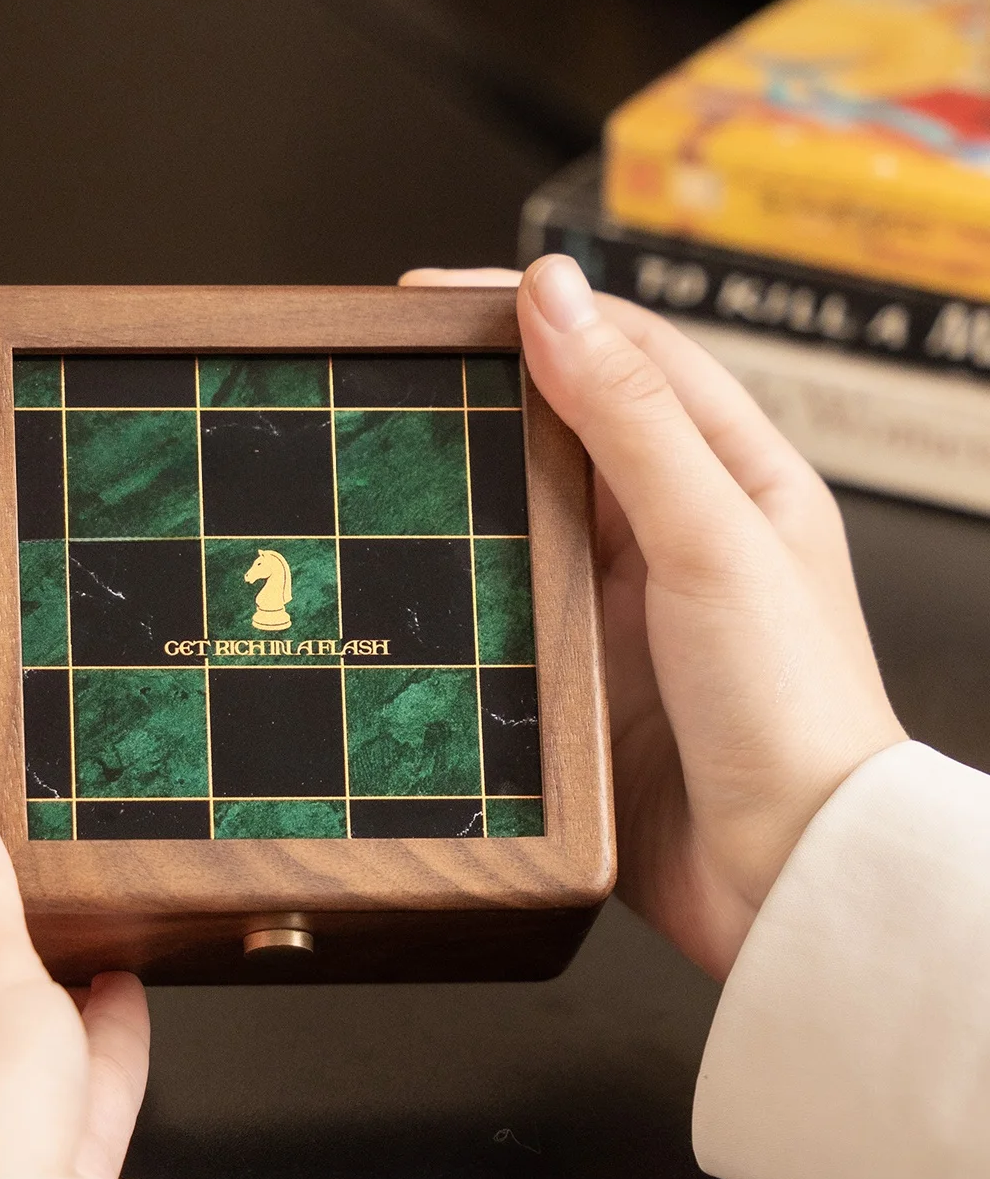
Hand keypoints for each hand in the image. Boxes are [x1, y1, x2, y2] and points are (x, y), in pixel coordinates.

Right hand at [401, 258, 904, 979]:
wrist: (788, 880)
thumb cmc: (793, 712)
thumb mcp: (711, 537)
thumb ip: (630, 417)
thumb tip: (555, 297)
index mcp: (739, 477)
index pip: (631, 353)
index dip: (538, 310)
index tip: (440, 298)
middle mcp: (682, 535)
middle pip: (567, 431)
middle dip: (485, 391)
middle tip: (392, 370)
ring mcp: (629, 609)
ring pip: (527, 518)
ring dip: (465, 488)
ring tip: (385, 457)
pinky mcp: (584, 681)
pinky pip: (507, 609)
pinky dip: (461, 584)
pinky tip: (412, 574)